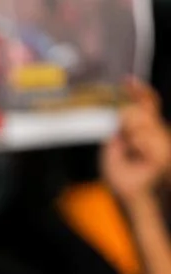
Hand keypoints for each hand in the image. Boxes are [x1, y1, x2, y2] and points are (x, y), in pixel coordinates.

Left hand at [102, 79, 170, 205]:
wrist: (128, 191)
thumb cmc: (121, 173)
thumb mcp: (113, 146)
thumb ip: (120, 129)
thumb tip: (124, 112)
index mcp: (144, 128)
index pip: (145, 104)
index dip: (138, 90)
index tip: (127, 80)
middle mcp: (155, 131)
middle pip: (140, 111)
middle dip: (128, 120)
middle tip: (125, 136)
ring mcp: (161, 140)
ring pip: (142, 123)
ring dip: (131, 136)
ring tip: (132, 149)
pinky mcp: (162, 150)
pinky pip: (143, 137)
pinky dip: (136, 144)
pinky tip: (137, 152)